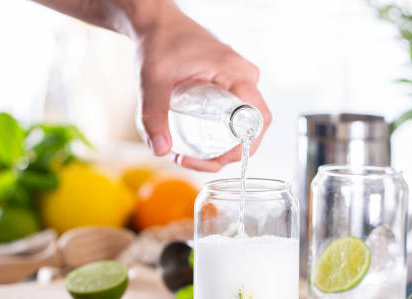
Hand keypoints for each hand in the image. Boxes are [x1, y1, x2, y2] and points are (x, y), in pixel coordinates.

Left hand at [135, 5, 270, 171]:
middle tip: (194, 161)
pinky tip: (196, 145)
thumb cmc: (161, 42)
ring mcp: (240, 83)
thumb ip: (153, 113)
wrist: (158, 24)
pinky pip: (235, 117)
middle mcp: (244, 78)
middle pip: (252, 129)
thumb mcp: (153, 79)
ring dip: (222, 149)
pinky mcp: (231, 87)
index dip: (244, 146)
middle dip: (226, 155)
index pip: (258, 118)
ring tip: (189, 155)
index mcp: (236, 73)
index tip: (216, 158)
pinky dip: (220, 136)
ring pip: (243, 127)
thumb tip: (161, 149)